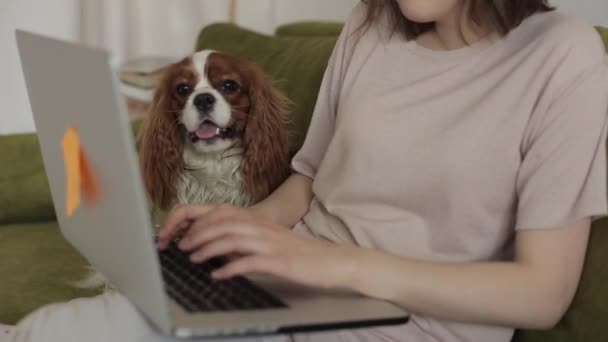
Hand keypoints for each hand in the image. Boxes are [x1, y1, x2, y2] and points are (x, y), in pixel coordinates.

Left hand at [158, 204, 360, 289]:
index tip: (182, 234)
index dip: (198, 221)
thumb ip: (245, 241)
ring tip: (194, 259)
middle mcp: (263, 228)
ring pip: (233, 238)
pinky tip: (218, 276)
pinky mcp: (280, 261)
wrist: (332, 261)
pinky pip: (250, 262)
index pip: (222, 213)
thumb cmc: (299, 254)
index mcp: (259, 221)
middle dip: (198, 233)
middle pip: (223, 222)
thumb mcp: (269, 242)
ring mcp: (271, 243)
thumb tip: (217, 247)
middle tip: (182, 247)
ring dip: (208, 248)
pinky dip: (231, 268)